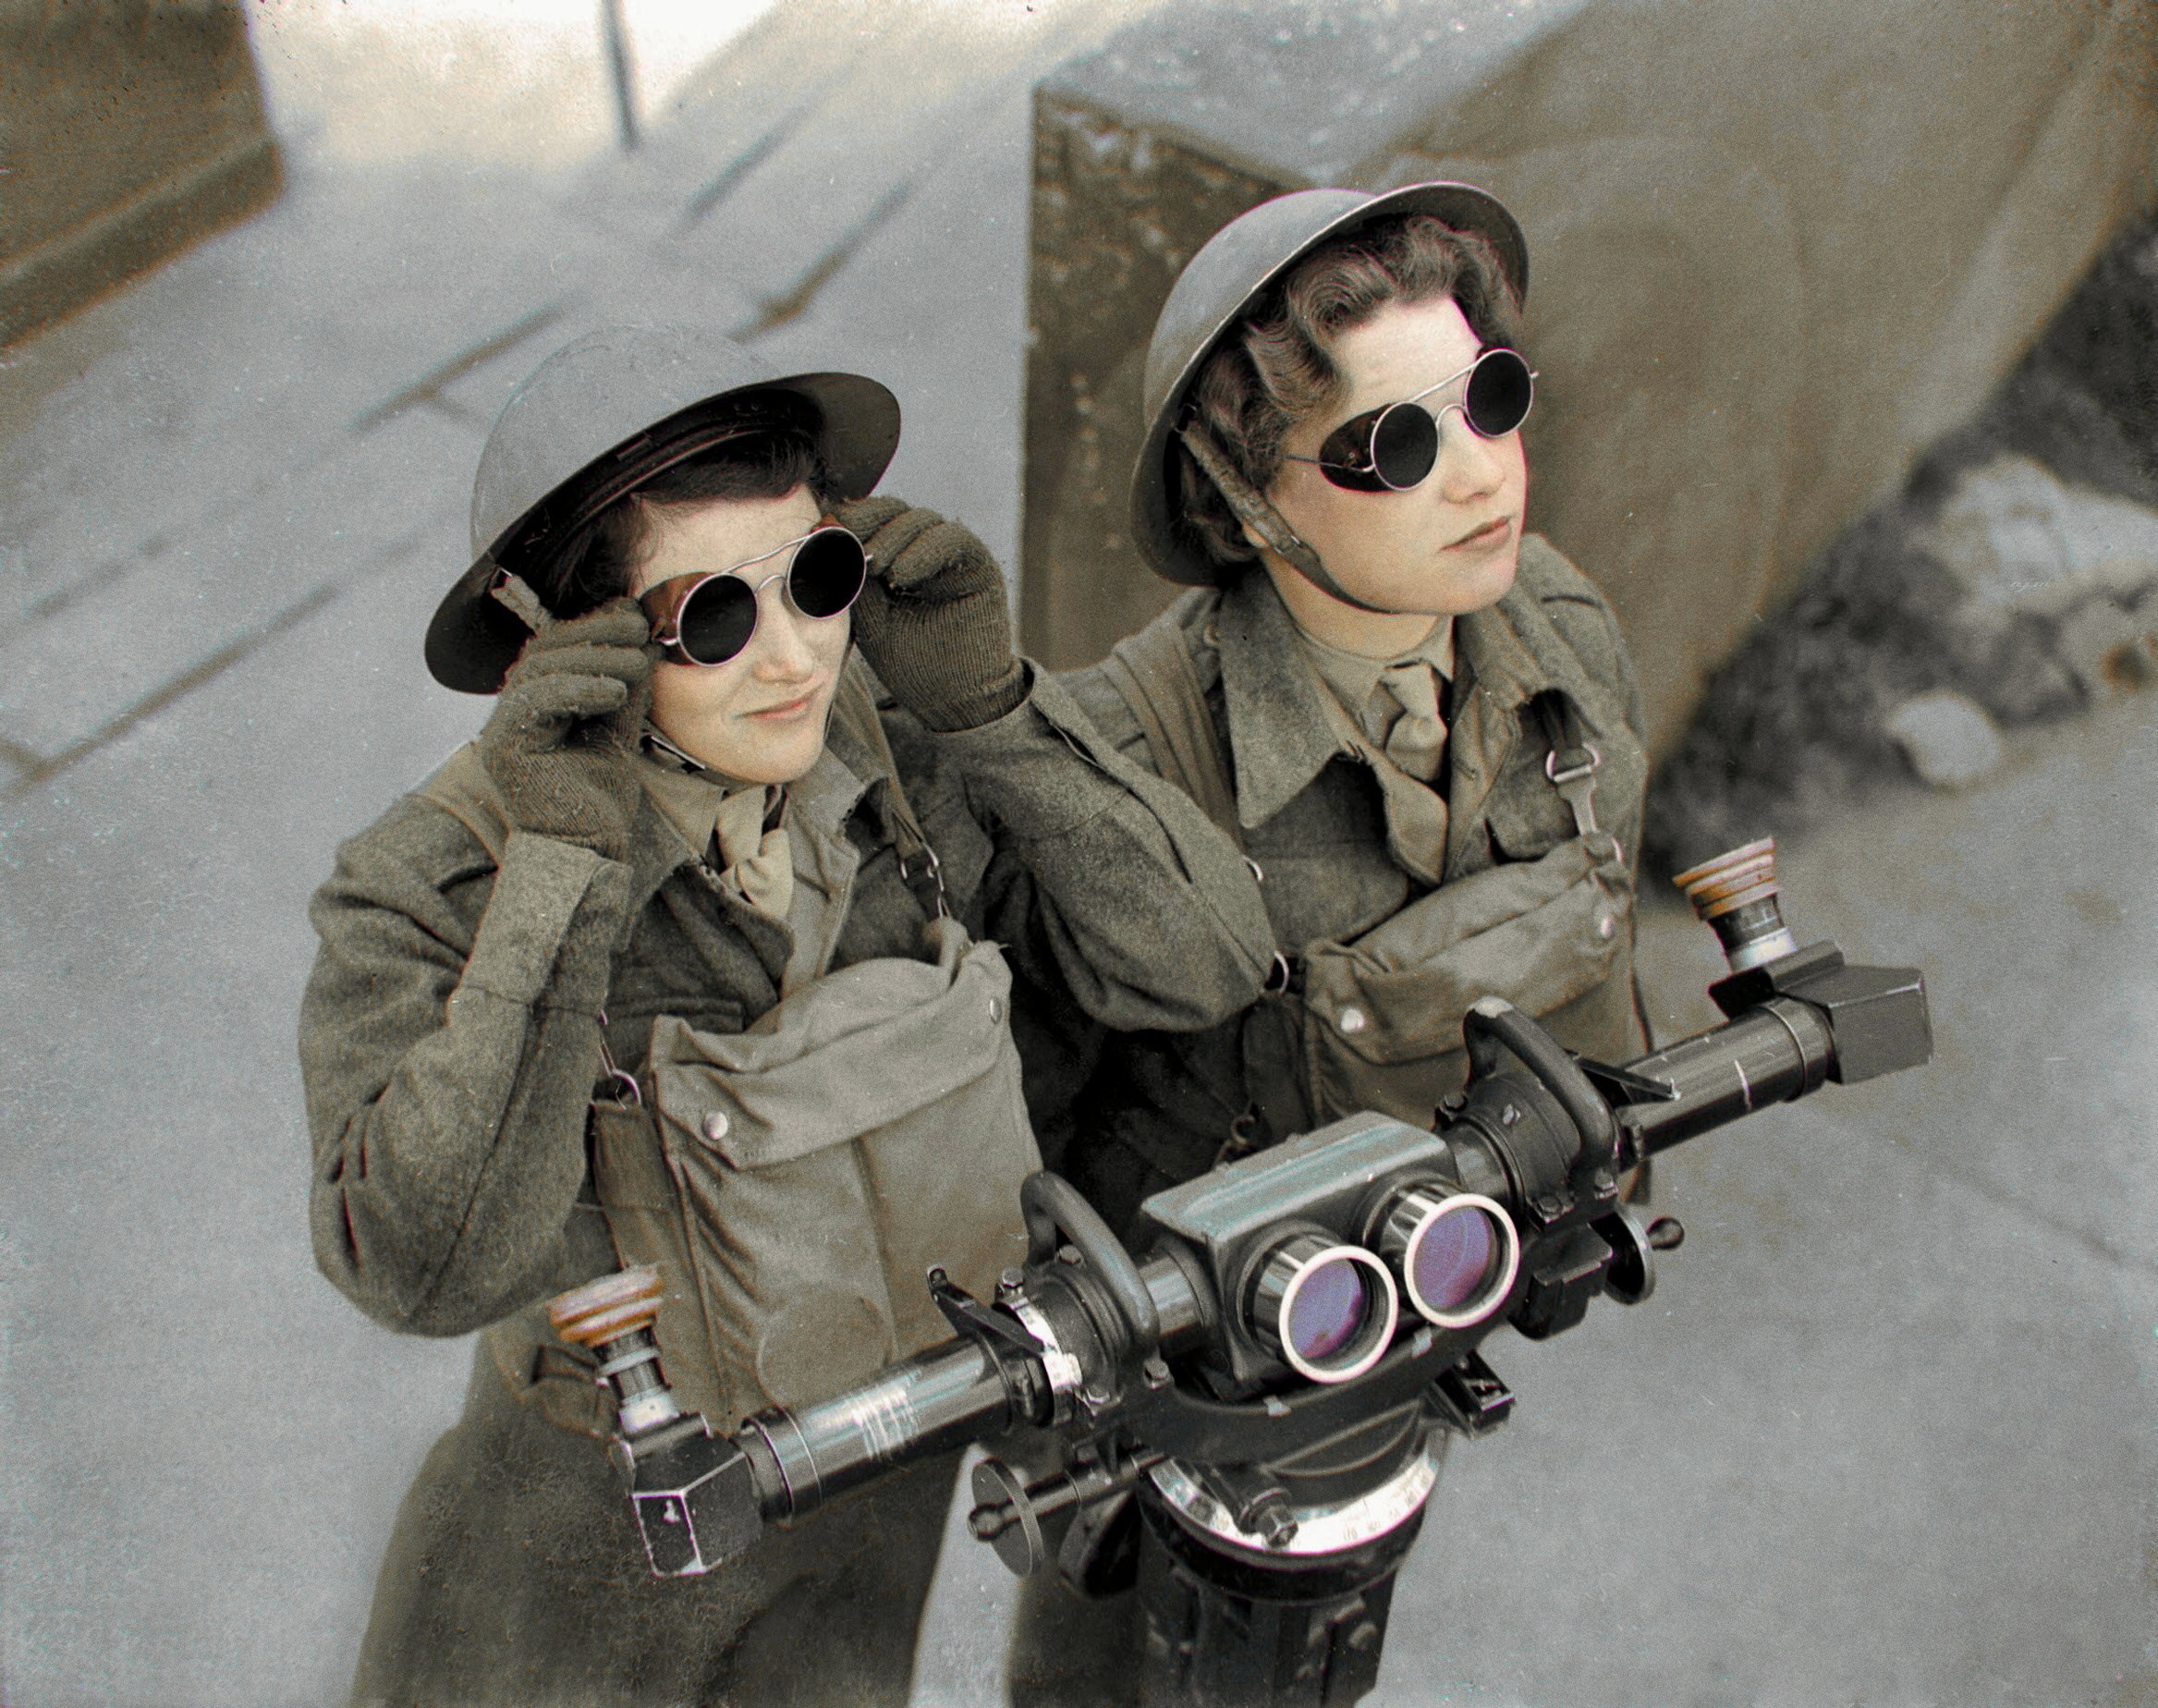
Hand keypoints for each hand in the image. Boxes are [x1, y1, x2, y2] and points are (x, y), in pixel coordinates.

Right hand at [475, 596, 653, 861]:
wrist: (587, 850)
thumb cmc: (600, 799)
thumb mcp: (619, 731)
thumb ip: (625, 689)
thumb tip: (644, 643)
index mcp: (537, 702)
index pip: (558, 646)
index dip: (595, 624)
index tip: (635, 614)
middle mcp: (513, 709)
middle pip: (546, 649)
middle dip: (597, 631)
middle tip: (639, 627)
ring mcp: (503, 726)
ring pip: (542, 667)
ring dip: (595, 657)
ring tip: (637, 663)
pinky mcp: (504, 745)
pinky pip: (537, 699)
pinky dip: (578, 688)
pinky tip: (614, 693)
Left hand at [835, 496, 1026, 731]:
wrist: (951, 697)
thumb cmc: (910, 660)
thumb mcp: (869, 618)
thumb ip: (853, 581)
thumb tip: (823, 543)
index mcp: (895, 556)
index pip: (871, 520)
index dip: (845, 519)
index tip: (819, 529)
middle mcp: (924, 548)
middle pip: (894, 511)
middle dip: (865, 522)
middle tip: (843, 540)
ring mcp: (952, 555)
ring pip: (920, 520)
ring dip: (892, 538)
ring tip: (874, 565)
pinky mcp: (977, 565)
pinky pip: (952, 540)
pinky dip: (924, 550)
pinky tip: (900, 574)